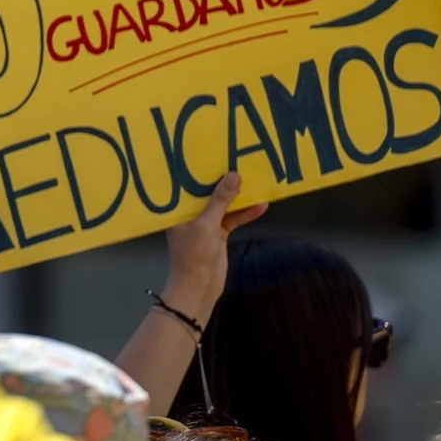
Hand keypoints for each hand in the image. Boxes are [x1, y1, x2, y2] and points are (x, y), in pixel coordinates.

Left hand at [163, 173, 268, 317]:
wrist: (199, 288)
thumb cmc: (194, 255)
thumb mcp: (207, 224)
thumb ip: (220, 200)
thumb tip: (233, 175)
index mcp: (178, 209)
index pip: (188, 183)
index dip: (200, 169)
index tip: (215, 152)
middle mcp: (190, 213)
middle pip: (208, 192)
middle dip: (223, 180)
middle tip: (239, 160)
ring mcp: (205, 223)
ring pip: (224, 205)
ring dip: (239, 196)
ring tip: (255, 179)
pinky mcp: (218, 234)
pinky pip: (233, 219)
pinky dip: (246, 213)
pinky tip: (261, 205)